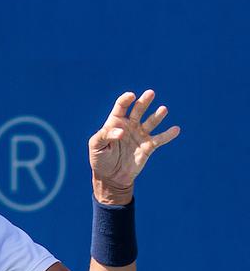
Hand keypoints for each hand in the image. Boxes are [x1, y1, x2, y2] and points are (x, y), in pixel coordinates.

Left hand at [88, 89, 180, 203]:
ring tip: (163, 109)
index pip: (121, 106)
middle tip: (150, 93)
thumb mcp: (95, 147)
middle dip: (144, 101)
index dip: (126, 100)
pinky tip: (176, 129)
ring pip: (151, 122)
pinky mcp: (148, 147)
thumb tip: (121, 132)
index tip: (131, 96)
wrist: (110, 177)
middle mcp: (129, 125)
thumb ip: (104, 136)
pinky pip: (160, 139)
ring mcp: (140, 135)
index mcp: (115, 122)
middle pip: (138, 110)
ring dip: (157, 115)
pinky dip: (168, 135)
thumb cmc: (100, 159)